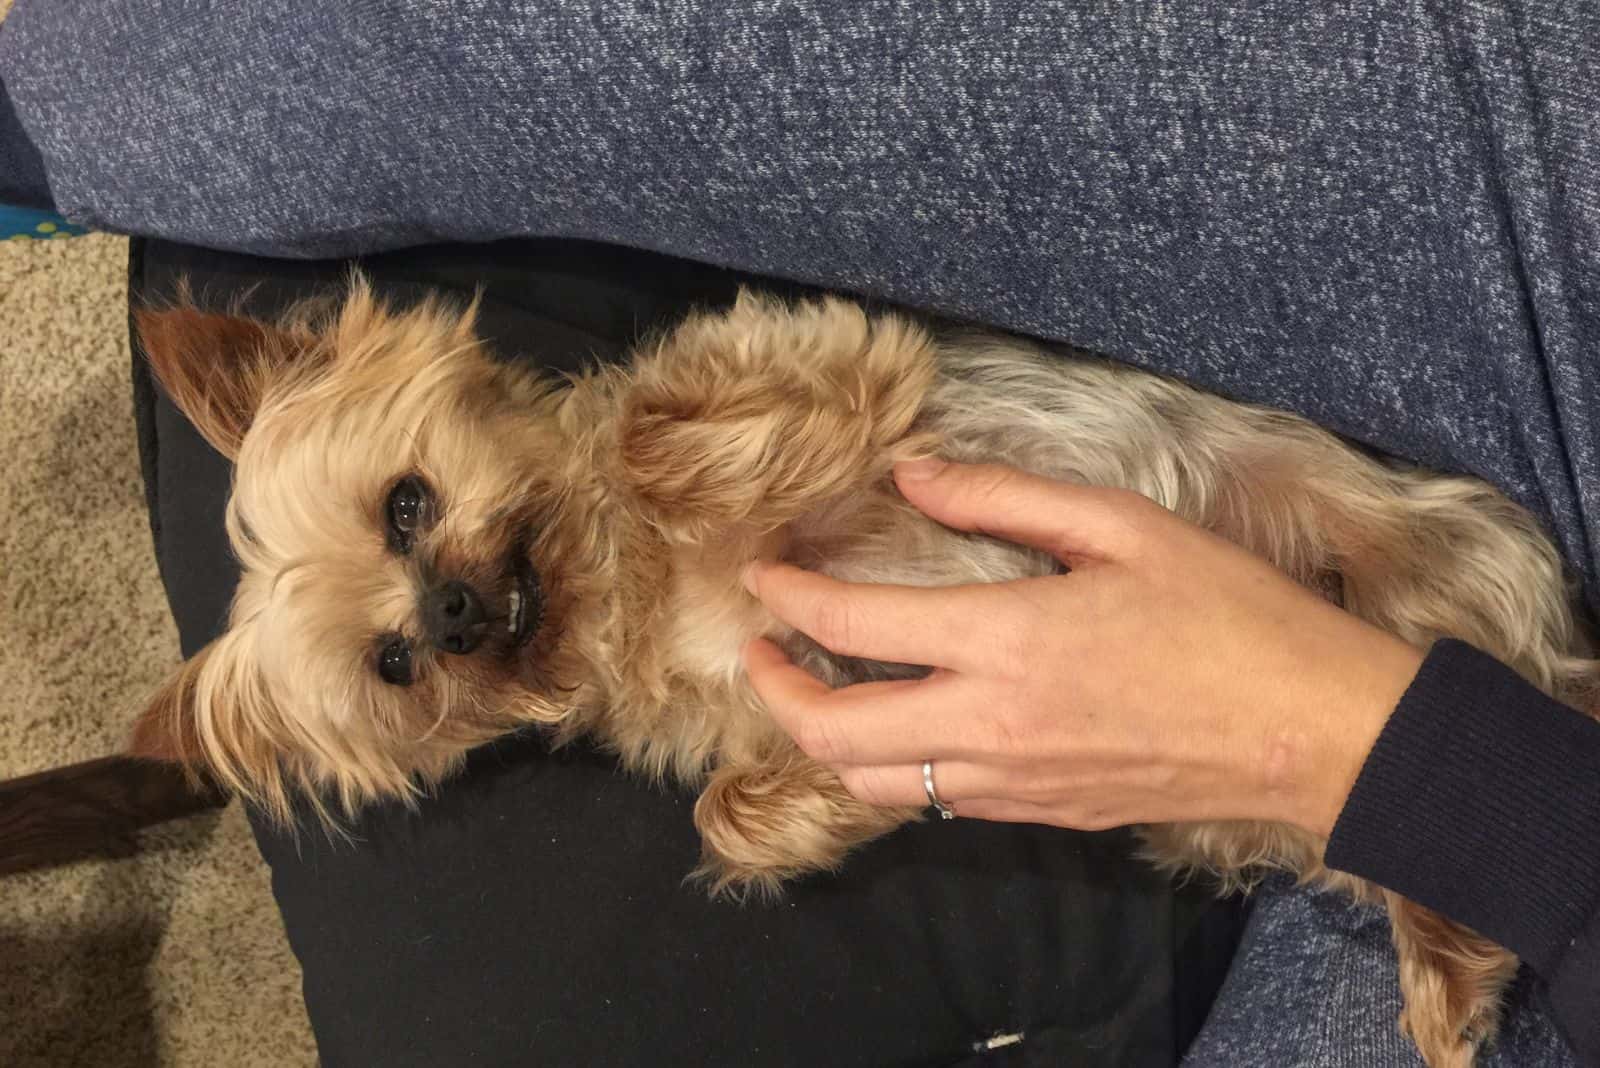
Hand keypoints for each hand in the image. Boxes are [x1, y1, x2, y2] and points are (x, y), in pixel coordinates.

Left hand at [741, 459, 1425, 838]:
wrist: (1311, 733)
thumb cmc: (1230, 615)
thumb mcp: (1123, 526)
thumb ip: (1004, 497)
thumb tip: (912, 471)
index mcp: (1009, 641)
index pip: (854, 625)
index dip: (787, 597)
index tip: (760, 574)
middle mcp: (992, 725)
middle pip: (832, 733)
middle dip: (773, 688)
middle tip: (760, 645)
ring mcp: (1012, 783)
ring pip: (871, 783)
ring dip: (820, 738)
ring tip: (812, 686)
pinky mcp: (1038, 813)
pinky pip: (932, 800)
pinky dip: (886, 765)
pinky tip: (897, 722)